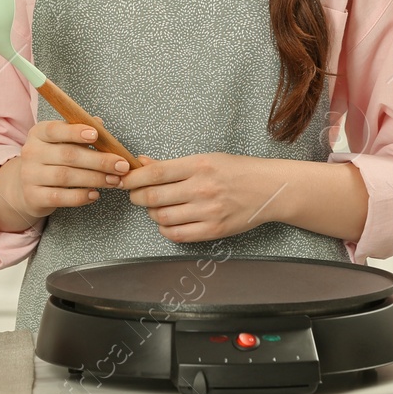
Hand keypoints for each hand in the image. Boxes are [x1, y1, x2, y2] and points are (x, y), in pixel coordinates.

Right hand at [3, 117, 131, 221]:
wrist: (26, 186)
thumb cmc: (52, 159)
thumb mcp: (62, 141)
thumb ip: (80, 132)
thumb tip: (99, 123)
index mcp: (39, 133)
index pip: (55, 129)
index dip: (75, 132)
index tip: (96, 135)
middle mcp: (31, 152)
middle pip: (67, 155)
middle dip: (99, 161)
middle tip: (121, 166)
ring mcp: (30, 175)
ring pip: (66, 177)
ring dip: (95, 179)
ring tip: (114, 181)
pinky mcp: (33, 196)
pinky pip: (60, 197)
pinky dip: (80, 196)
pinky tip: (95, 194)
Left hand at [120, 153, 279, 242]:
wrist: (269, 189)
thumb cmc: (236, 171)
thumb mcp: (205, 159)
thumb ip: (172, 165)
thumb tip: (142, 163)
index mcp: (199, 165)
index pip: (155, 173)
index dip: (132, 178)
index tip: (123, 180)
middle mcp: (202, 188)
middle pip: (153, 197)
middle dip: (137, 197)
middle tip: (135, 195)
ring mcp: (208, 211)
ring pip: (162, 217)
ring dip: (151, 213)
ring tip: (155, 206)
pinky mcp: (214, 230)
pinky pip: (177, 235)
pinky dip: (165, 229)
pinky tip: (167, 221)